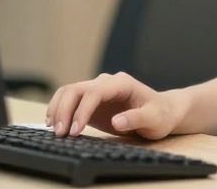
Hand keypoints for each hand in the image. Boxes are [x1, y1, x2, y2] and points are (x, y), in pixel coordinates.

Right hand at [45, 72, 187, 139]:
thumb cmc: (160, 115)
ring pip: (69, 92)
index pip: (94, 92)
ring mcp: (97, 90)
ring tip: (54, 130)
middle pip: (76, 89)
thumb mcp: (154, 119)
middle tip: (59, 133)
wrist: (162, 112)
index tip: (75, 130)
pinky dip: (59, 110)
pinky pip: (70, 101)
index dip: (82, 110)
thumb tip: (116, 121)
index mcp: (121, 83)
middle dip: (64, 110)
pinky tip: (55, 124)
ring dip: (58, 109)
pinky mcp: (91, 101)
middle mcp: (106, 82)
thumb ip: (136, 118)